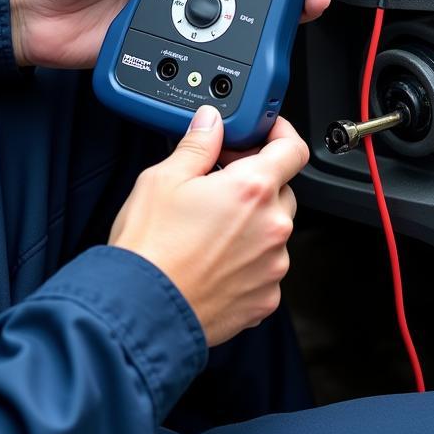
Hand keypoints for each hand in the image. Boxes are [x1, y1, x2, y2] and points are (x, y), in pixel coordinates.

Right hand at [109, 105, 308, 345]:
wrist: (140, 311)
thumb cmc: (150, 249)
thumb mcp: (163, 179)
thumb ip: (198, 145)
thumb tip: (211, 123)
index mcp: (252, 189)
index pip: (293, 149)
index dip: (281, 134)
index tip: (268, 134)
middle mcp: (272, 227)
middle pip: (281, 190)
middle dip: (255, 182)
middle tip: (219, 184)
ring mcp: (272, 266)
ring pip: (274, 231)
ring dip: (252, 223)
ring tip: (209, 228)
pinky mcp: (265, 299)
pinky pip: (266, 268)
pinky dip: (248, 260)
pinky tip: (214, 259)